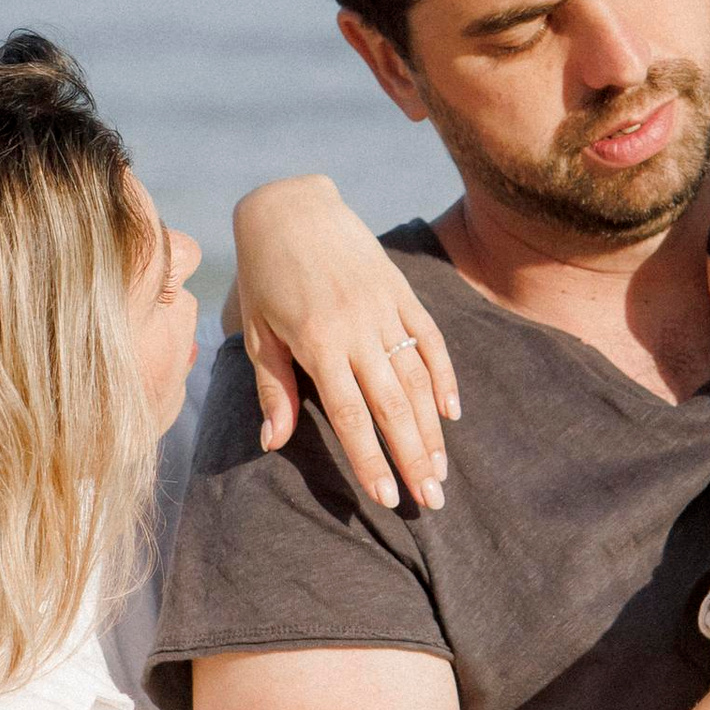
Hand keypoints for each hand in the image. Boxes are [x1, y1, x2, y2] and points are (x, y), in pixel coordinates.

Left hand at [227, 175, 460, 510]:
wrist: (291, 207)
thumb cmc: (264, 274)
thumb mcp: (259, 332)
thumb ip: (273, 388)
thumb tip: (273, 444)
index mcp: (318, 340)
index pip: (351, 414)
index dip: (370, 458)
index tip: (386, 498)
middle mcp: (357, 327)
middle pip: (393, 404)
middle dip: (412, 457)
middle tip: (430, 502)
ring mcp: (384, 308)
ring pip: (418, 378)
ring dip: (431, 429)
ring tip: (440, 473)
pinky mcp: (402, 291)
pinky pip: (430, 339)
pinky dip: (445, 376)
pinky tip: (451, 413)